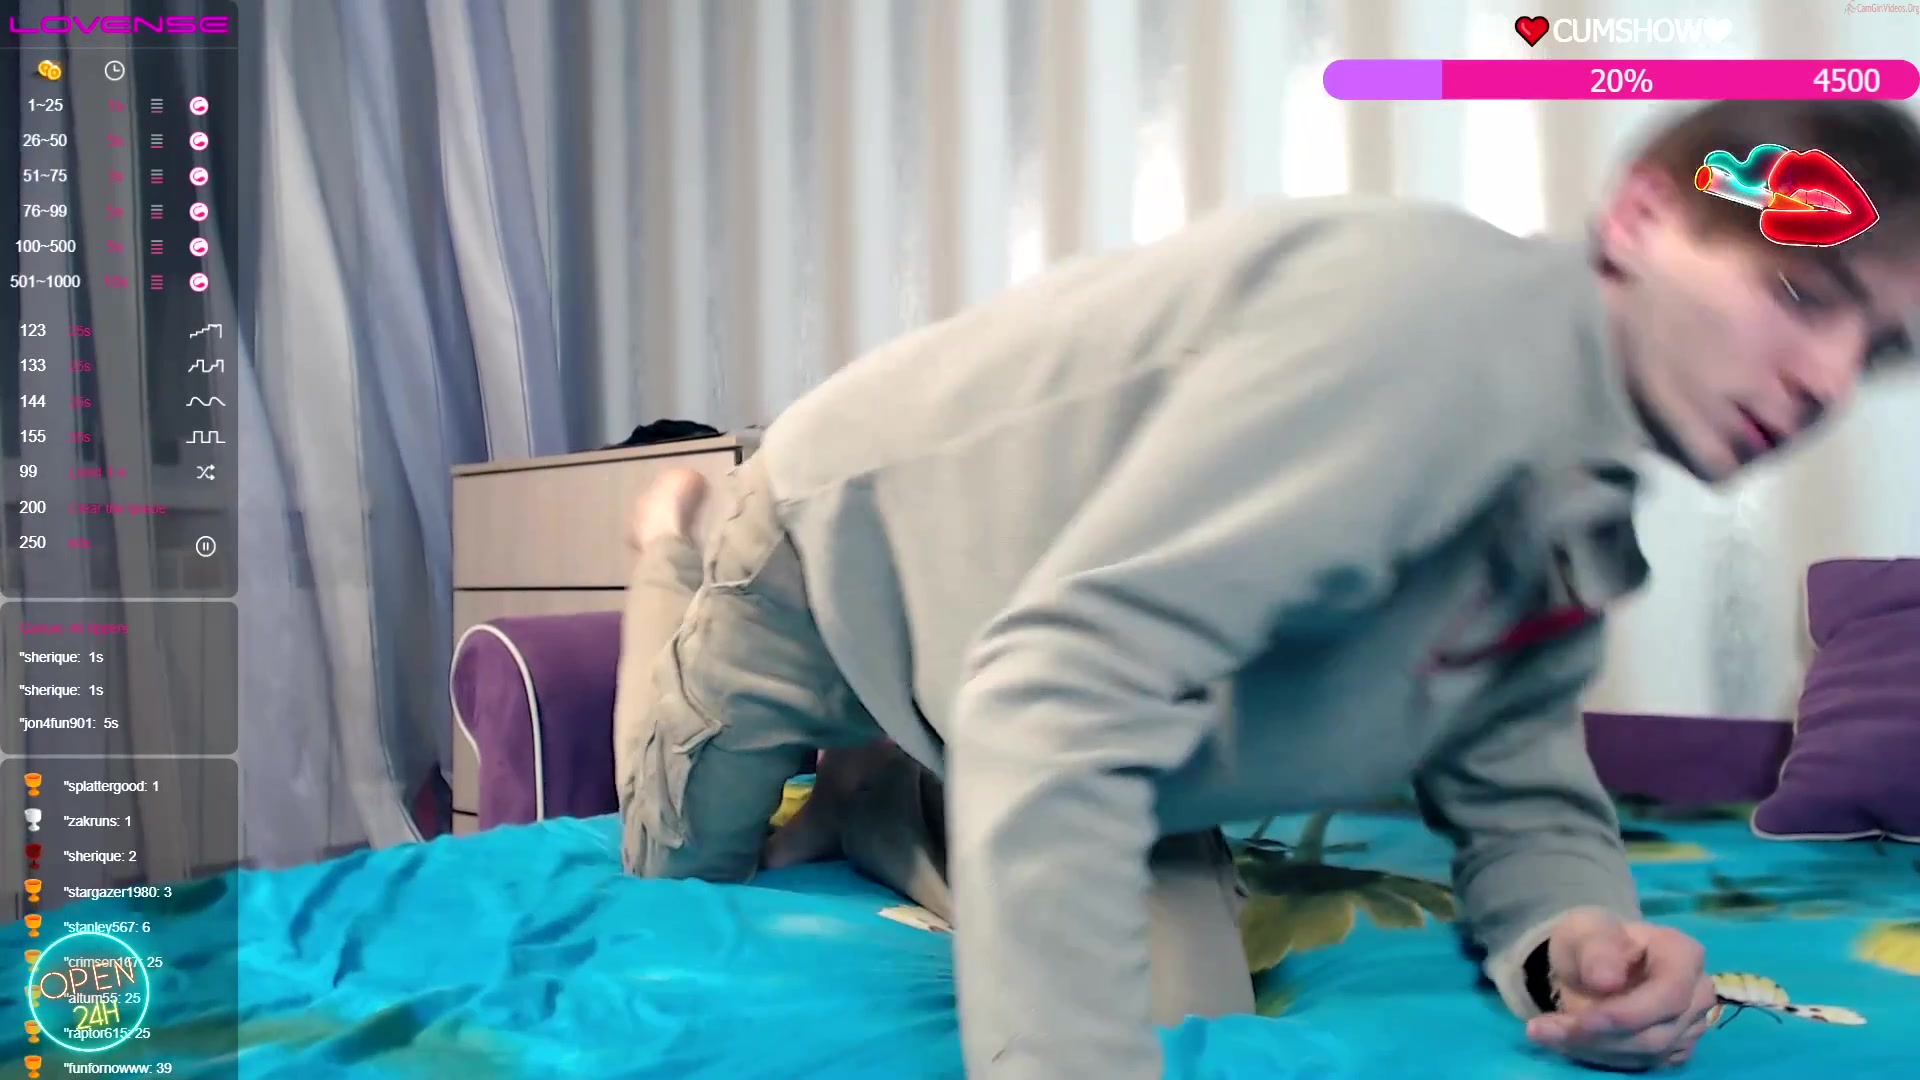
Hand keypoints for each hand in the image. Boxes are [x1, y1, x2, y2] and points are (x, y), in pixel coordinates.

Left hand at [1526, 908, 1717, 1070]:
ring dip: (1593, 1048)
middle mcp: (1697, 992)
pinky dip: (1601, 1057)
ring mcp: (1690, 1024)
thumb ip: (1597, 950)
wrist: (1591, 961)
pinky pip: (1643, 1064)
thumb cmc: (1592, 940)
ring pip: (1648, 1053)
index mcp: (1683, 954)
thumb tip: (1608, 980)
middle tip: (1545, 1029)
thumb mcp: (1585, 931)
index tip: (1583, 1020)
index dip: (1628, 1013)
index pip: (1670, 994)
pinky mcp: (1675, 1049)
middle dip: (1600, 1036)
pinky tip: (1569, 1041)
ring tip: (1547, 1032)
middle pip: (1658, 1032)